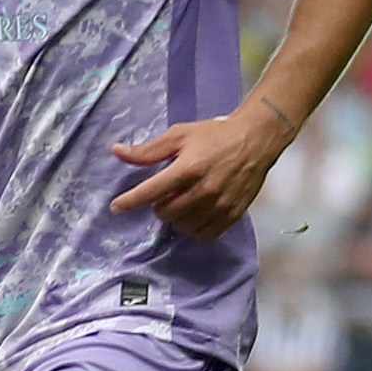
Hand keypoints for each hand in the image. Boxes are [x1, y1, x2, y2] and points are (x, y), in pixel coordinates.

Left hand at [108, 105, 290, 239]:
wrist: (256, 139)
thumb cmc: (214, 135)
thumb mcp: (179, 135)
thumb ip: (148, 150)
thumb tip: (117, 152)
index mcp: (188, 169)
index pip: (151, 192)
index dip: (129, 201)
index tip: (116, 207)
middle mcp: (204, 190)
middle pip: (165, 213)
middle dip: (158, 205)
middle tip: (166, 193)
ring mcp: (220, 204)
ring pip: (183, 226)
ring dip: (176, 218)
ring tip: (182, 202)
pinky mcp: (234, 214)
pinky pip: (205, 235)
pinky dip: (195, 228)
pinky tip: (195, 215)